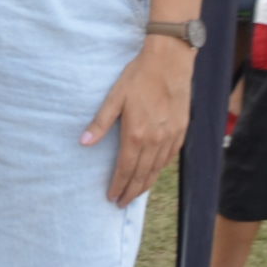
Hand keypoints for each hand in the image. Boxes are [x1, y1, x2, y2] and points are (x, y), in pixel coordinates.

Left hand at [83, 35, 191, 206]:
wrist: (170, 63)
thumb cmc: (139, 77)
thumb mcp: (115, 97)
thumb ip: (100, 123)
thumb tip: (84, 142)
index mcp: (136, 134)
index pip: (126, 169)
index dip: (118, 185)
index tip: (112, 197)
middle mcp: (155, 140)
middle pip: (142, 175)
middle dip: (131, 191)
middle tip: (122, 203)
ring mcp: (171, 137)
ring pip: (157, 169)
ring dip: (146, 184)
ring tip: (136, 193)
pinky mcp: (182, 131)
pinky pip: (170, 157)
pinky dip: (161, 168)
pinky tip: (155, 171)